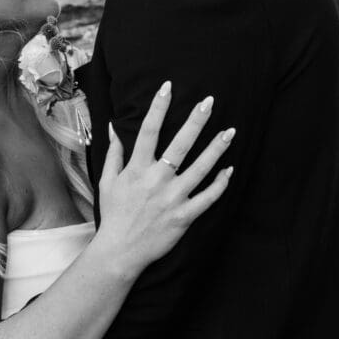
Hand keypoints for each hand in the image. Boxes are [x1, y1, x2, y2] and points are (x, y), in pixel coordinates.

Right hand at [94, 84, 233, 281]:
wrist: (120, 252)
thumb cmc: (114, 215)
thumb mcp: (108, 182)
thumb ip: (114, 153)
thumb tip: (113, 127)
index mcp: (137, 169)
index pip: (148, 130)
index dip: (158, 106)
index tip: (168, 87)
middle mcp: (157, 180)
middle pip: (180, 144)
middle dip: (196, 120)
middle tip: (210, 101)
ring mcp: (173, 198)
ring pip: (201, 168)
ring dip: (217, 148)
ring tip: (231, 131)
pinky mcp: (184, 216)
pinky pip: (207, 197)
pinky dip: (220, 184)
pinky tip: (230, 169)